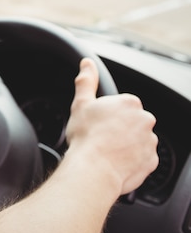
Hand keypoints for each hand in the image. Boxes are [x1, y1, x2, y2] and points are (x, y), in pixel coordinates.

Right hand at [65, 58, 158, 194]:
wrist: (94, 169)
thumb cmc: (87, 136)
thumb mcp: (81, 104)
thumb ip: (86, 81)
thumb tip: (87, 63)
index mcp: (130, 103)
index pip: (121, 105)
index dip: (107, 115)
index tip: (97, 123)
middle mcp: (145, 120)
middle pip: (130, 122)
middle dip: (118, 129)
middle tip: (100, 137)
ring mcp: (150, 141)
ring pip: (136, 140)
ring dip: (125, 144)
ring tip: (106, 152)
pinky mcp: (151, 161)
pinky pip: (141, 158)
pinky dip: (130, 160)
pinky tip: (114, 162)